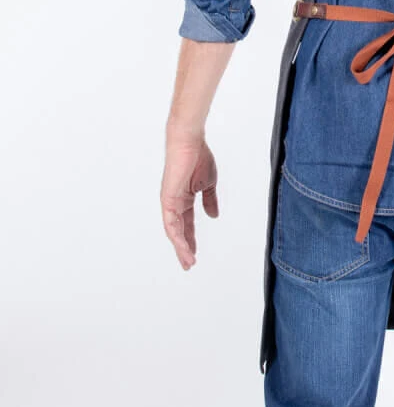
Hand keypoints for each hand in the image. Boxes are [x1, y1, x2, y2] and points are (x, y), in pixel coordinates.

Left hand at [160, 134, 219, 269]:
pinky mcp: (168, 199)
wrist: (190, 142)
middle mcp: (174, 203)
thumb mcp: (208, 184)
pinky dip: (177, 236)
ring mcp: (170, 202)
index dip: (191, 239)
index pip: (187, 224)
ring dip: (181, 247)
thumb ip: (209, 201)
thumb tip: (213, 216)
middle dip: (184, 248)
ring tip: (188, 261)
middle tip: (189, 264)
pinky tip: (183, 247)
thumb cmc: (198, 157)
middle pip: (179, 231)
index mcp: (184, 198)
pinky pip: (171, 223)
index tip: (195, 253)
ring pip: (174, 231)